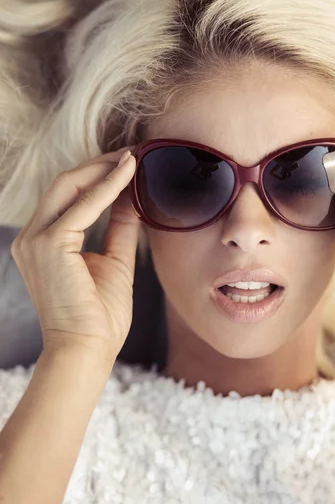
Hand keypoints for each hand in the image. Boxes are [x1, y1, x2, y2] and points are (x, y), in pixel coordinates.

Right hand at [10, 147, 139, 364]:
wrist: (88, 351)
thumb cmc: (99, 316)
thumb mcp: (114, 262)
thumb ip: (119, 228)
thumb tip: (131, 199)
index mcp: (42, 242)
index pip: (67, 196)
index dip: (97, 175)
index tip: (128, 164)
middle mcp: (31, 237)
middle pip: (65, 183)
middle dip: (100, 164)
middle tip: (133, 152)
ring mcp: (35, 239)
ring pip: (69, 185)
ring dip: (104, 169)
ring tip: (134, 157)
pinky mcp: (49, 244)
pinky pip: (83, 205)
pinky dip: (108, 187)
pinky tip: (130, 174)